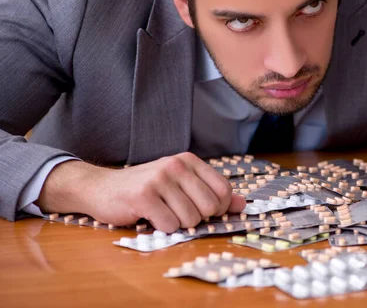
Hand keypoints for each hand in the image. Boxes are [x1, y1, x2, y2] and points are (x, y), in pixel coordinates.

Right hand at [38, 152, 245, 232]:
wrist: (102, 188)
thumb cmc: (147, 189)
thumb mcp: (181, 185)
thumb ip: (212, 193)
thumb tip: (242, 204)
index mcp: (189, 161)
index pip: (223, 190)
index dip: (219, 208)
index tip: (203, 211)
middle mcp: (176, 165)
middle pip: (210, 206)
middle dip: (199, 218)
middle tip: (180, 213)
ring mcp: (159, 179)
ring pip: (190, 219)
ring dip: (178, 224)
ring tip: (163, 214)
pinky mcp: (143, 196)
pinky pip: (169, 225)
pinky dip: (163, 228)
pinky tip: (151, 218)